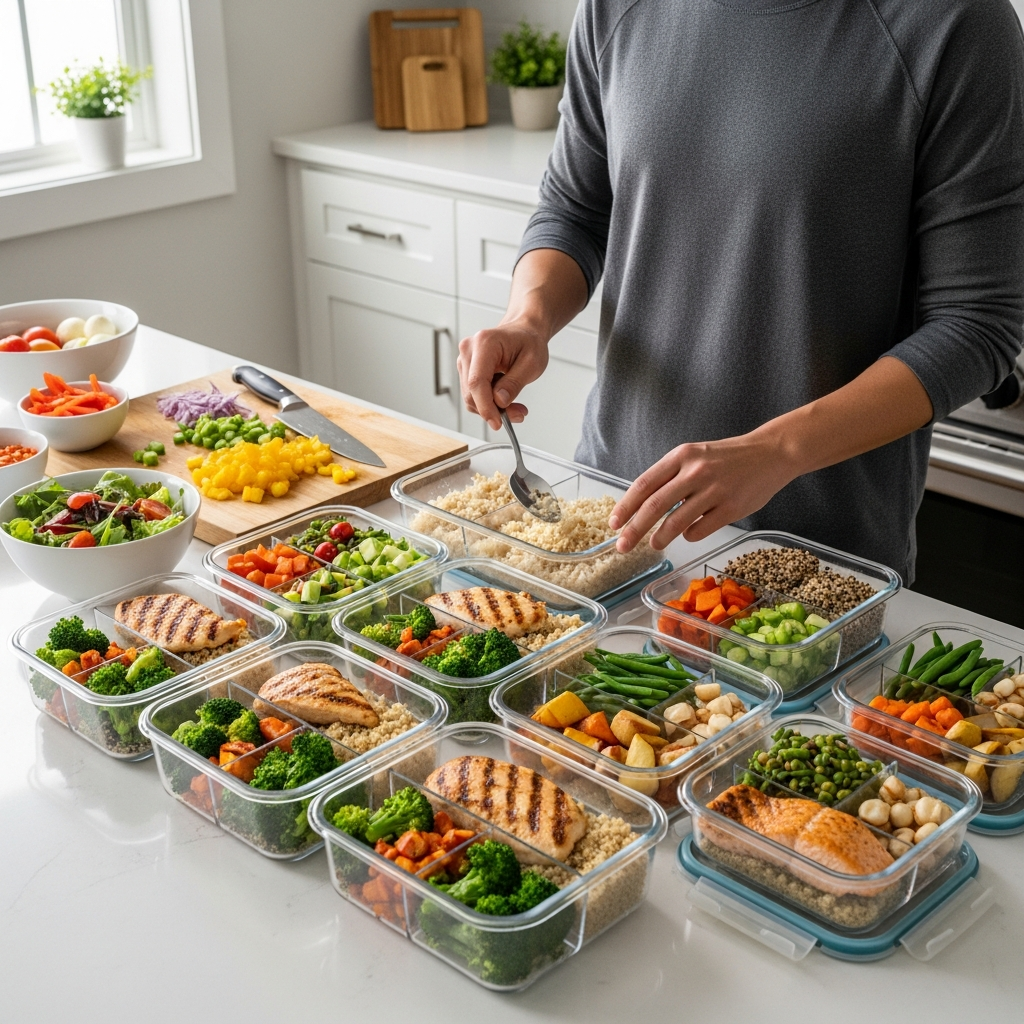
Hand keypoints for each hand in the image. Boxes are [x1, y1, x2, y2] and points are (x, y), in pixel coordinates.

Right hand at [458, 318, 549, 429]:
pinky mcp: (466, 369)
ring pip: (471, 397)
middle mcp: (469, 350)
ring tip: (516, 407)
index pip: (477, 382)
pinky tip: (505, 398)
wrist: (524, 332)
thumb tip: (499, 401)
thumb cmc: (529, 341)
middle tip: (518, 414)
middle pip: (471, 392)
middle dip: (493, 410)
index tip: (497, 423)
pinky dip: (489, 402)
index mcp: (485, 343)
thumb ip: (514, 383)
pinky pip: (473, 394)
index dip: (485, 406)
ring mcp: (465, 360)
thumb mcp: (532, 363)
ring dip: (492, 408)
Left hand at [610, 433, 798, 552]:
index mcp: (682, 456)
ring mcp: (714, 491)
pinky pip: (699, 530)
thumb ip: (670, 475)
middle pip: (654, 506)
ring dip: (660, 538)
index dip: (626, 506)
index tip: (614, 523)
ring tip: (654, 544)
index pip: (644, 484)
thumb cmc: (728, 457)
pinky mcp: (731, 509)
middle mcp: (695, 472)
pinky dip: (689, 535)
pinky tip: (690, 532)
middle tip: (622, 546)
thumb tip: (640, 504)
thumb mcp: (695, 455)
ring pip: (675, 522)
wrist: (771, 453)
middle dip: (634, 530)